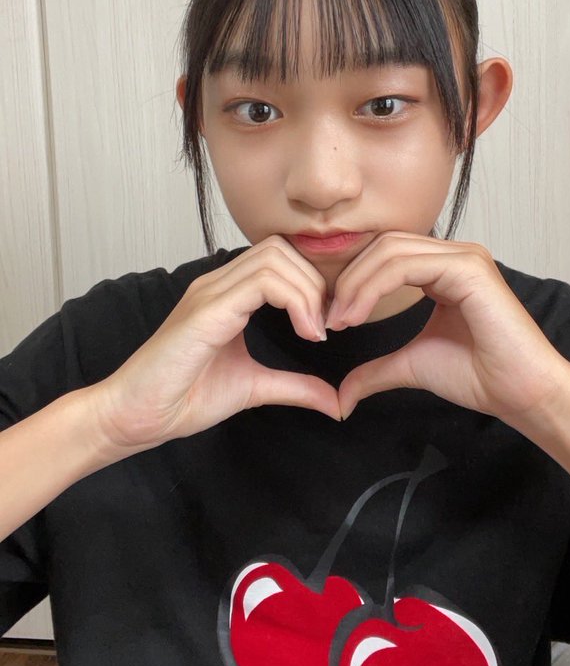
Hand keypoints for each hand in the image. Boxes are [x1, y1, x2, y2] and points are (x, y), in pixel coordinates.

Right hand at [93, 237, 339, 453]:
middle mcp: (217, 284)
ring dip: (308, 291)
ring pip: (275, 257)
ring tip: (315, 332)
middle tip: (326, 326)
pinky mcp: (206, 311)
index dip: (312, 282)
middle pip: (281, 248)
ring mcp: (209, 292)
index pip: (279, 257)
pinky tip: (304, 333)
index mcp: (226, 294)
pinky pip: (262, 283)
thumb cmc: (184, 398)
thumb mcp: (254, 388)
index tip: (325, 325)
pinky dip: (296, 302)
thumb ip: (294, 386)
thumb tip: (335, 401)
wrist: (138, 417)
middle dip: (316, 282)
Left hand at [327, 233, 569, 423]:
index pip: (386, 254)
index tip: (332, 318)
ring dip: (356, 284)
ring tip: (340, 319)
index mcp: (445, 268)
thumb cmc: (480, 376)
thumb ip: (377, 369)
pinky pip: (407, 265)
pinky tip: (358, 314)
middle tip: (330, 318)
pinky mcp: (469, 269)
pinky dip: (374, 287)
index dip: (353, 281)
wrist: (519, 393)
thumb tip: (342, 393)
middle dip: (349, 279)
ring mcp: (465, 257)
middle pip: (384, 246)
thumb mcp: (412, 364)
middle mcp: (455, 255)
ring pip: (390, 251)